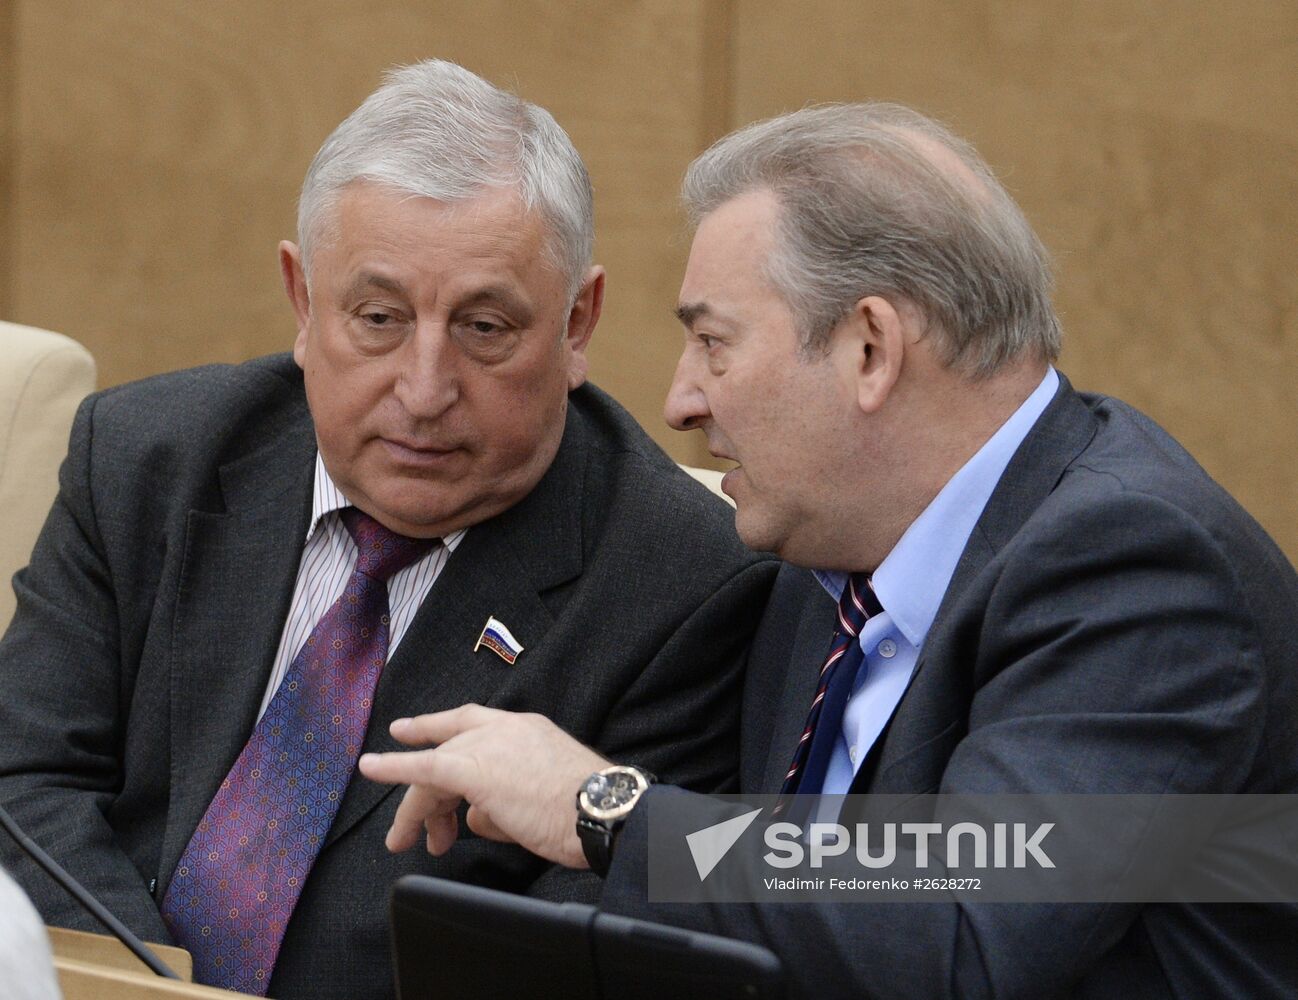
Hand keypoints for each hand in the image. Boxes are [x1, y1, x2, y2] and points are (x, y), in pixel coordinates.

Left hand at [357, 704, 609, 868]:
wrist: (597, 811)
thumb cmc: (581, 812)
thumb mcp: (539, 795)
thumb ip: (500, 801)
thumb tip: (472, 818)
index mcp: (526, 728)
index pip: (472, 722)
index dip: (437, 726)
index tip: (410, 731)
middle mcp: (504, 728)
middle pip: (448, 749)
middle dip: (424, 787)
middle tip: (413, 825)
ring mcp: (487, 745)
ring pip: (435, 769)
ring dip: (418, 807)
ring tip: (408, 840)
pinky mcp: (471, 769)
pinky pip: (423, 769)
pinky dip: (394, 768)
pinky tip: (371, 767)